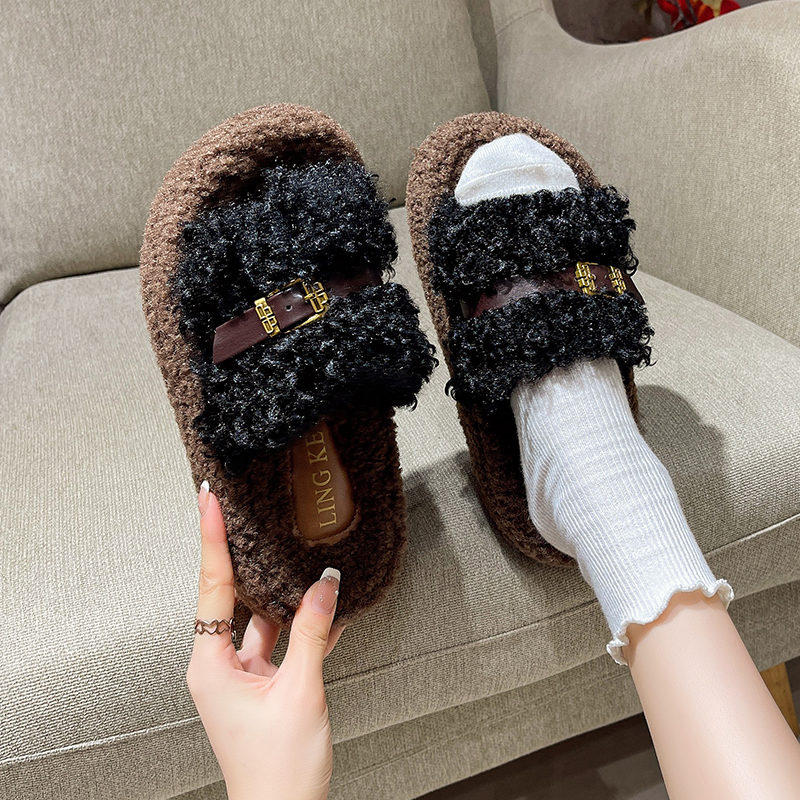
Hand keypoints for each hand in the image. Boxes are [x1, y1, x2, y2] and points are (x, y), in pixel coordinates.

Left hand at [186, 482, 343, 799]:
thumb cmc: (278, 770)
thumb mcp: (300, 691)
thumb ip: (312, 632)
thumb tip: (324, 585)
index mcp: (210, 666)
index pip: (212, 586)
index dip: (211, 539)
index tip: (208, 502)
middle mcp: (218, 666)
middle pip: (233, 595)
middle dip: (245, 556)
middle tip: (246, 512)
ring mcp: (240, 675)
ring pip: (263, 618)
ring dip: (287, 596)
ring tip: (303, 558)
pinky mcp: (261, 684)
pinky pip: (281, 642)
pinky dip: (302, 627)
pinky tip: (326, 610)